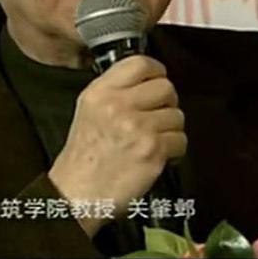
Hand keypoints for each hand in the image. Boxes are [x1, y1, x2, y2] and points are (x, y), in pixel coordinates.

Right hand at [48, 56, 185, 236]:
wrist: (77, 195)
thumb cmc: (84, 157)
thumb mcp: (89, 110)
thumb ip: (115, 90)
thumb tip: (149, 79)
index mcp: (100, 93)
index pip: (141, 63)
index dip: (156, 71)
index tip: (158, 80)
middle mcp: (118, 106)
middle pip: (166, 87)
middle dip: (166, 103)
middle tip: (157, 116)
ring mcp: (137, 128)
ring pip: (176, 115)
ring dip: (170, 129)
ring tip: (153, 139)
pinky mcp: (153, 151)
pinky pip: (180, 139)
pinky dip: (174, 150)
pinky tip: (158, 155)